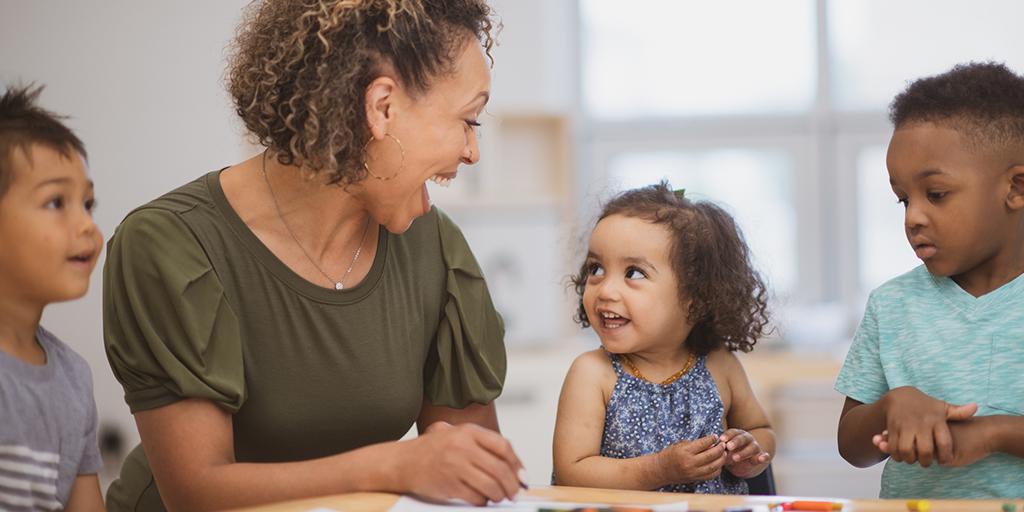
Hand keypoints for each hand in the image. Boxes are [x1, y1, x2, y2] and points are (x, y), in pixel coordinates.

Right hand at [400, 421, 524, 504]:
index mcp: (468, 432)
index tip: (522, 475)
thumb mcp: (453, 432)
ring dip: (499, 495)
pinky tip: (482, 499)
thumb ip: (479, 441)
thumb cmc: (429, 450)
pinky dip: (483, 501)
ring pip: (491, 485)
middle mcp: (463, 446)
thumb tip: (511, 461)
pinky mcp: (449, 484)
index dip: (517, 463)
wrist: (401, 462)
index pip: (503, 446)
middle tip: (515, 493)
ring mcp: (455, 466)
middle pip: (500, 469)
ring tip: (499, 497)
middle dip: (512, 485)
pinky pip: (476, 497)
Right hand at [657, 434, 727, 483]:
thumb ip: (695, 444)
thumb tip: (711, 444)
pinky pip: (711, 475)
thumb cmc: (669, 454)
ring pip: (713, 466)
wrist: (660, 470)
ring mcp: (693, 472)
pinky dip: (717, 469)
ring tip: (724, 453)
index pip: (703, 444)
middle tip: (723, 445)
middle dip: (720, 448)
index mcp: (685, 451)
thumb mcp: (679, 445)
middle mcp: (690, 462)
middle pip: (711, 455)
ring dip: (721, 459)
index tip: (715, 436)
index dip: (711, 439)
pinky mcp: (695, 479)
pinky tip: (719, 464)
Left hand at [719, 428, 770, 478]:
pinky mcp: (759, 457)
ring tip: (735, 458)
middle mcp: (747, 439)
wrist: (741, 464)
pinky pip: (763, 456)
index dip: (727, 435)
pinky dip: (764, 457)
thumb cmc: (729, 454)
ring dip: (744, 452)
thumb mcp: (724, 450)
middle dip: (735, 442)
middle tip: (728, 446)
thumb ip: (719, 448)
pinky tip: (763, 458)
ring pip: (751, 447)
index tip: (721, 439)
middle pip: (742, 438)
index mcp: (737, 434)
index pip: (732, 432)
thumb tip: (710, 447)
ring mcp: (754, 447)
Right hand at [879, 386, 976, 466]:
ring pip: (906, 451)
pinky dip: (896, 455)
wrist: (898, 397)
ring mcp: (904, 426)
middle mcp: (920, 424)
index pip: (944, 443)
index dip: (946, 456)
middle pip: (925, 450)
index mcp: (935, 420)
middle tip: (927, 462)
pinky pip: (893, 447)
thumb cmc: (924, 406)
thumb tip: (975, 407)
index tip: (945, 460)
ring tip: (913, 459)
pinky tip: (901, 455)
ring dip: (910, 459)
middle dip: (926, 461)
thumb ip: (958, 412)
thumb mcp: (941, 407)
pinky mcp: (891, 428)